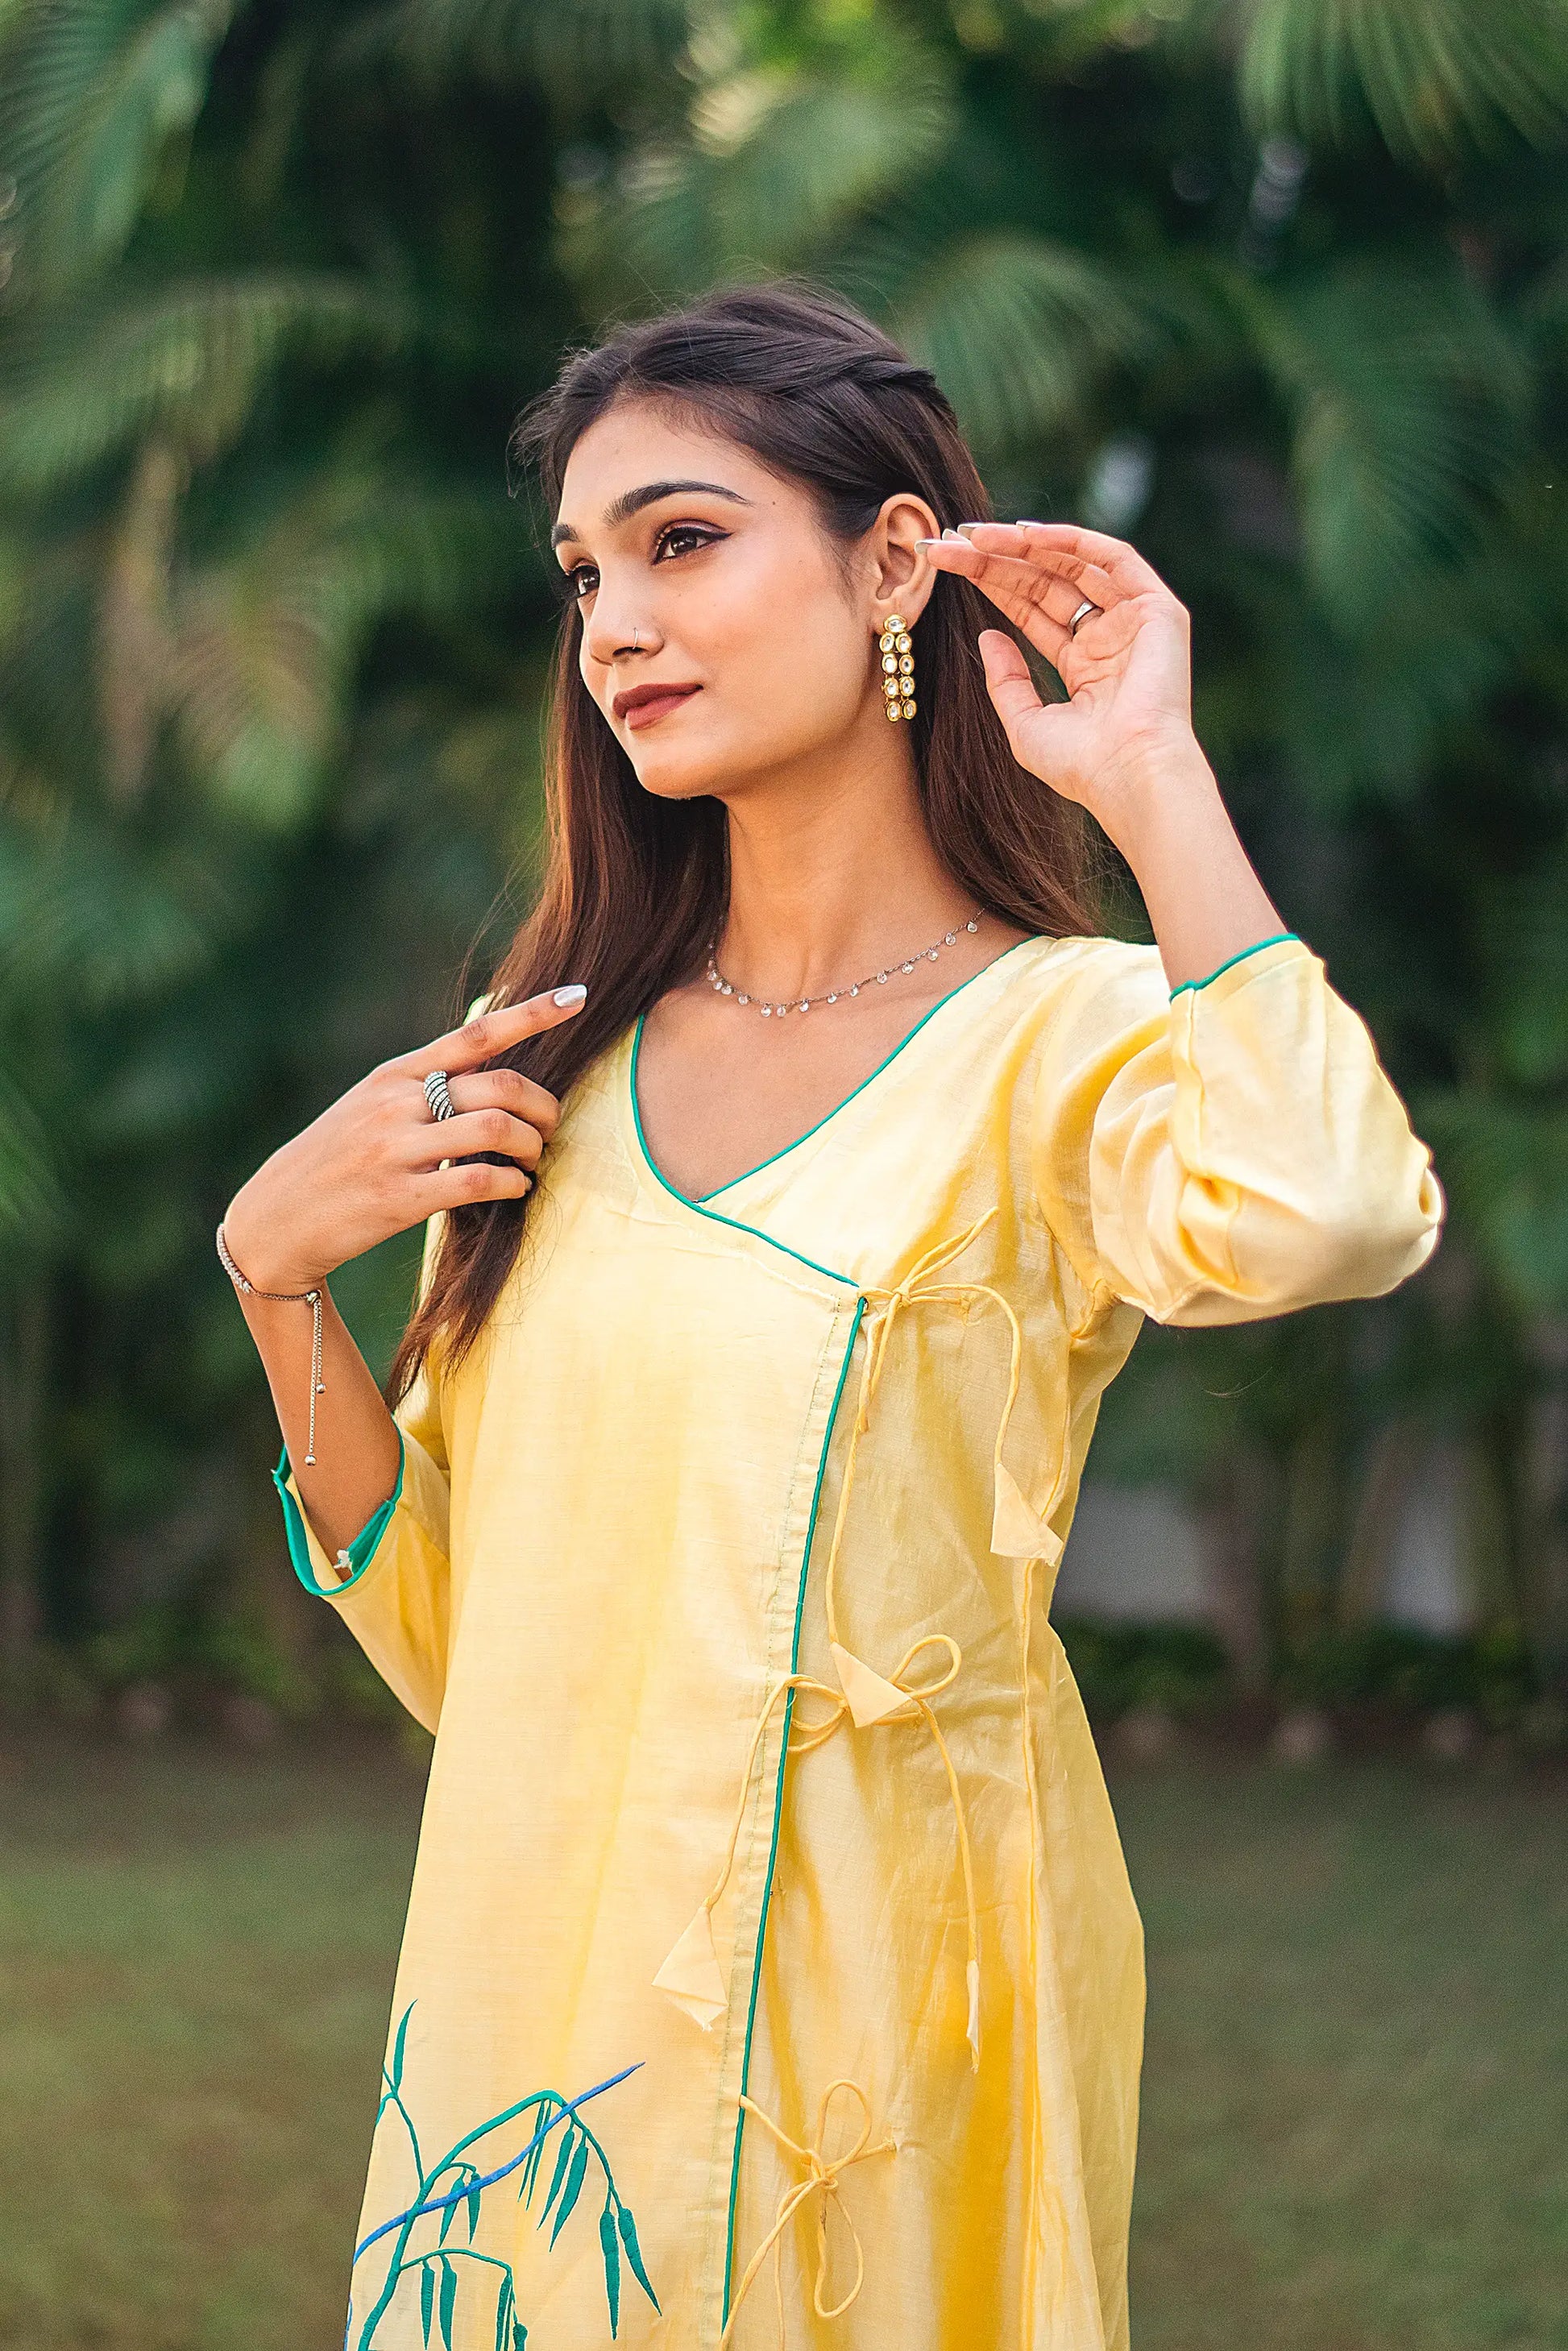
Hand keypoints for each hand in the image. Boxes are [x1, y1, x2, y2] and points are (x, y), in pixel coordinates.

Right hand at [221, 987, 586, 1292]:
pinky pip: (478, 1180)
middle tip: (550, 1127)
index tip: (578, 996)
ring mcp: (396, 1149)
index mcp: (395, 1075)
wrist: (274, 1220)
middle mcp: (396, 1104)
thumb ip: (423, 1087)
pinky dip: (511, 1183)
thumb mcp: (370, 1107)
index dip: (532, 1014)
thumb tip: (490, 1071)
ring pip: (496, 1129)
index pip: (475, 1034)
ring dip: (532, 1146)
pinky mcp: (399, 1198)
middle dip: (543, 1106)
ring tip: (531, 1162)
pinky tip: (514, 1189)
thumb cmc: (335, 1162)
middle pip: (500, 1085)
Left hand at [918, 521, 1205, 848]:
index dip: (990, 584)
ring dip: (1024, 544)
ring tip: (977, 535)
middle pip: (1045, 582)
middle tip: (950, 542)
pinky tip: (1027, 534)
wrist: (1129, 775)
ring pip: (1073, 565)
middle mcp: (1110, 636)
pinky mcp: (1158, 609)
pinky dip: (1072, 540)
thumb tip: (986, 635)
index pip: (1031, 610)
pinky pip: (1113, 558)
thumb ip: (1006, 680)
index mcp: (1085, 665)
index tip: (947, 567)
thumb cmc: (1081, 766)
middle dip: (998, 560)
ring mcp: (1136, 620)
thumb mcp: (1025, 724)